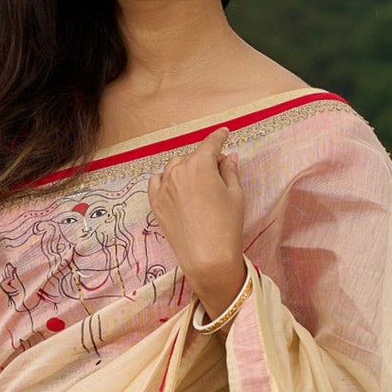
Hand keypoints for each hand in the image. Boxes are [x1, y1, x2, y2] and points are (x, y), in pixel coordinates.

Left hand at [146, 127, 246, 316]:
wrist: (207, 259)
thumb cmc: (227, 226)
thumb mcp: (235, 195)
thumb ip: (230, 171)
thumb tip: (228, 156)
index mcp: (200, 164)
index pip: (211, 143)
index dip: (219, 136)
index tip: (224, 133)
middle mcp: (178, 171)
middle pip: (193, 157)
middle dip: (206, 160)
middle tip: (219, 173)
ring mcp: (164, 187)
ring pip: (174, 167)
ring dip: (186, 169)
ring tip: (198, 183)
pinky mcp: (156, 203)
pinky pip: (156, 181)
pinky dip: (165, 179)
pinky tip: (174, 185)